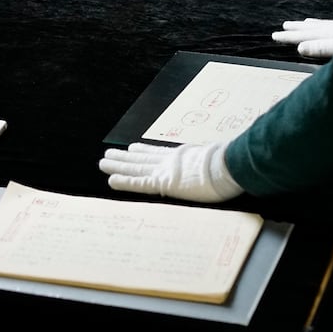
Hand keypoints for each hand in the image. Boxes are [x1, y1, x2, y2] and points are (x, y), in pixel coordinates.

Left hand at [98, 142, 242, 203]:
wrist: (229, 165)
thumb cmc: (229, 166)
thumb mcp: (218, 162)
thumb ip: (212, 161)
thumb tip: (226, 160)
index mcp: (183, 157)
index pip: (158, 154)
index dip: (143, 151)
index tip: (132, 148)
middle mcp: (170, 162)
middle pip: (142, 159)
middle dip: (124, 158)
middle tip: (108, 154)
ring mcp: (166, 171)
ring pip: (136, 168)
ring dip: (118, 166)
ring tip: (103, 162)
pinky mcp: (163, 183)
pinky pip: (140, 183)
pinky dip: (125, 182)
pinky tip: (112, 180)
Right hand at [271, 9, 332, 58]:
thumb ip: (322, 48)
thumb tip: (300, 48)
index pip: (307, 36)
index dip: (292, 37)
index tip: (275, 36)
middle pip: (313, 29)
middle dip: (297, 30)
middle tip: (281, 29)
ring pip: (324, 25)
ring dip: (310, 25)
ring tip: (300, 23)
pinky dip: (326, 23)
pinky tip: (330, 24)